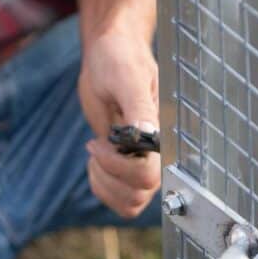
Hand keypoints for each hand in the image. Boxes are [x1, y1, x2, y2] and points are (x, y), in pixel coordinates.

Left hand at [78, 26, 159, 217]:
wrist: (109, 55)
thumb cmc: (119, 59)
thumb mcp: (126, 77)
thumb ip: (138, 106)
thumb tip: (148, 134)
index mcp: (163, 134)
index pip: (148, 174)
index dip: (118, 167)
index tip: (97, 142)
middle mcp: (159, 154)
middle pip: (138, 194)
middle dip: (108, 175)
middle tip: (94, 145)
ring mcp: (145, 164)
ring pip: (130, 204)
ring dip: (104, 185)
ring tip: (95, 153)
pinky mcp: (130, 169)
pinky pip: (121, 200)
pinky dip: (101, 187)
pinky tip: (97, 160)